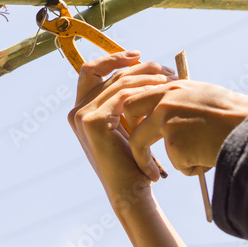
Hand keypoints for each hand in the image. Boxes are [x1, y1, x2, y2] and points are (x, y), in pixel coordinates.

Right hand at [68, 51, 175, 209]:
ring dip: (148, 77)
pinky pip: (122, 95)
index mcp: (81, 110)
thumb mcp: (129, 123)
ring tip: (171, 81)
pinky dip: (144, 90)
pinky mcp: (92, 121)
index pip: (91, 69)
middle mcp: (76, 111)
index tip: (139, 55)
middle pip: (109, 73)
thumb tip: (149, 69)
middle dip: (140, 67)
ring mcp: (81, 116)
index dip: (113, 58)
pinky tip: (162, 91)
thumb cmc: (134, 161)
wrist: (130, 191)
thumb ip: (128, 99)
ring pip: (119, 81)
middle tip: (167, 70)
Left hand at [123, 80, 247, 178]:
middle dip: (130, 131)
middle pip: (130, 113)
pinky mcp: (175, 145)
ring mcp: (168, 122)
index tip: (140, 126)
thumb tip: (166, 111)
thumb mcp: (204, 95)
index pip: (138, 95)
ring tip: (195, 157)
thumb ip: (180, 100)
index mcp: (173, 86)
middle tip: (141, 153)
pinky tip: (211, 157)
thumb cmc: (235, 114)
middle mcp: (166, 101)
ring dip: (169, 159)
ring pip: (153, 146)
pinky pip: (179, 164)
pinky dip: (194, 168)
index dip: (135, 113)